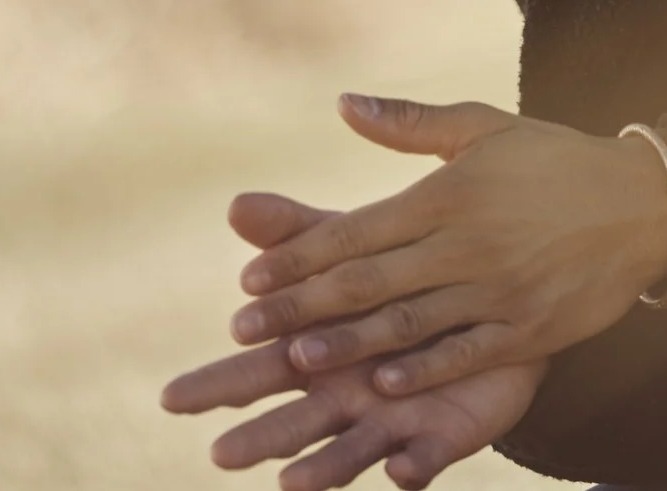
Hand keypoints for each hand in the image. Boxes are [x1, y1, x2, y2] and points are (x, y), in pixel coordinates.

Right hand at [163, 192, 546, 489]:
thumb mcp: (354, 249)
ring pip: (350, 450)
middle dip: (259, 439)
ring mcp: (390, 421)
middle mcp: (344, 398)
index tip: (172, 398)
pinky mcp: (443, 435)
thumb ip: (299, 235)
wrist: (494, 299)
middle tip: (218, 455)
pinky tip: (401, 471)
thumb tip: (236, 203)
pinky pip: (428, 457)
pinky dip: (413, 467)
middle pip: (294, 421)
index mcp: (315, 354)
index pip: (256, 369)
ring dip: (321, 469)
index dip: (218, 384)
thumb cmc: (404, 278)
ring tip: (291, 483)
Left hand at [224, 94, 666, 396]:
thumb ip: (411, 124)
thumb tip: (343, 103)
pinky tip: (382, 384)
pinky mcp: (529, 328)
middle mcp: (468, 244)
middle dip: (301, 307)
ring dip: (347, 344)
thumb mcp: (487, 128)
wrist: (645, 203)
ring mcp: (499, 290)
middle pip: (369, 282)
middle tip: (243, 332)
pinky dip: (422, 370)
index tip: (248, 279)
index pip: (358, 230)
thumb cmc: (556, 161)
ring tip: (297, 362)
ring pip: (408, 323)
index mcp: (451, 193)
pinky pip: (465, 354)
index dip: (299, 257)